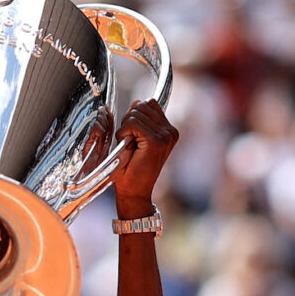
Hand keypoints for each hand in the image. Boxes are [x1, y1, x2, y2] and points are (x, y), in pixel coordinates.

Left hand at [110, 99, 176, 218]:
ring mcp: (165, 135)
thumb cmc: (131, 168)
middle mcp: (171, 131)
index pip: (149, 103)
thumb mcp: (136, 138)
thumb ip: (138, 119)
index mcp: (169, 130)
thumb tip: (137, 102)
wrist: (134, 193)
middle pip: (141, 105)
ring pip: (135, 112)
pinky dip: (123, 133)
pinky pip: (132, 123)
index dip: (134, 116)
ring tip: (130, 147)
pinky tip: (127, 148)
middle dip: (128, 121)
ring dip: (125, 128)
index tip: (134, 136)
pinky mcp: (156, 140)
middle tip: (130, 142)